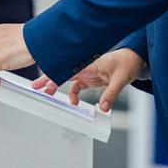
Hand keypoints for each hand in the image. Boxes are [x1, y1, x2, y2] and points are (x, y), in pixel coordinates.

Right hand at [30, 48, 144, 111]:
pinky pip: (76, 86)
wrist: (133, 59)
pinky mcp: (89, 77)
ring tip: (45, 93)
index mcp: (89, 62)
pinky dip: (72, 94)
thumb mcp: (121, 79)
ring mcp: (86, 71)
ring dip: (55, 84)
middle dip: (48, 78)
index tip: (47, 84)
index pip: (68, 69)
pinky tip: (74, 103)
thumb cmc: (126, 63)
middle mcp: (84, 65)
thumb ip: (111, 94)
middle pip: (62, 71)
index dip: (57, 75)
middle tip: (35, 86)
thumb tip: (104, 107)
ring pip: (65, 78)